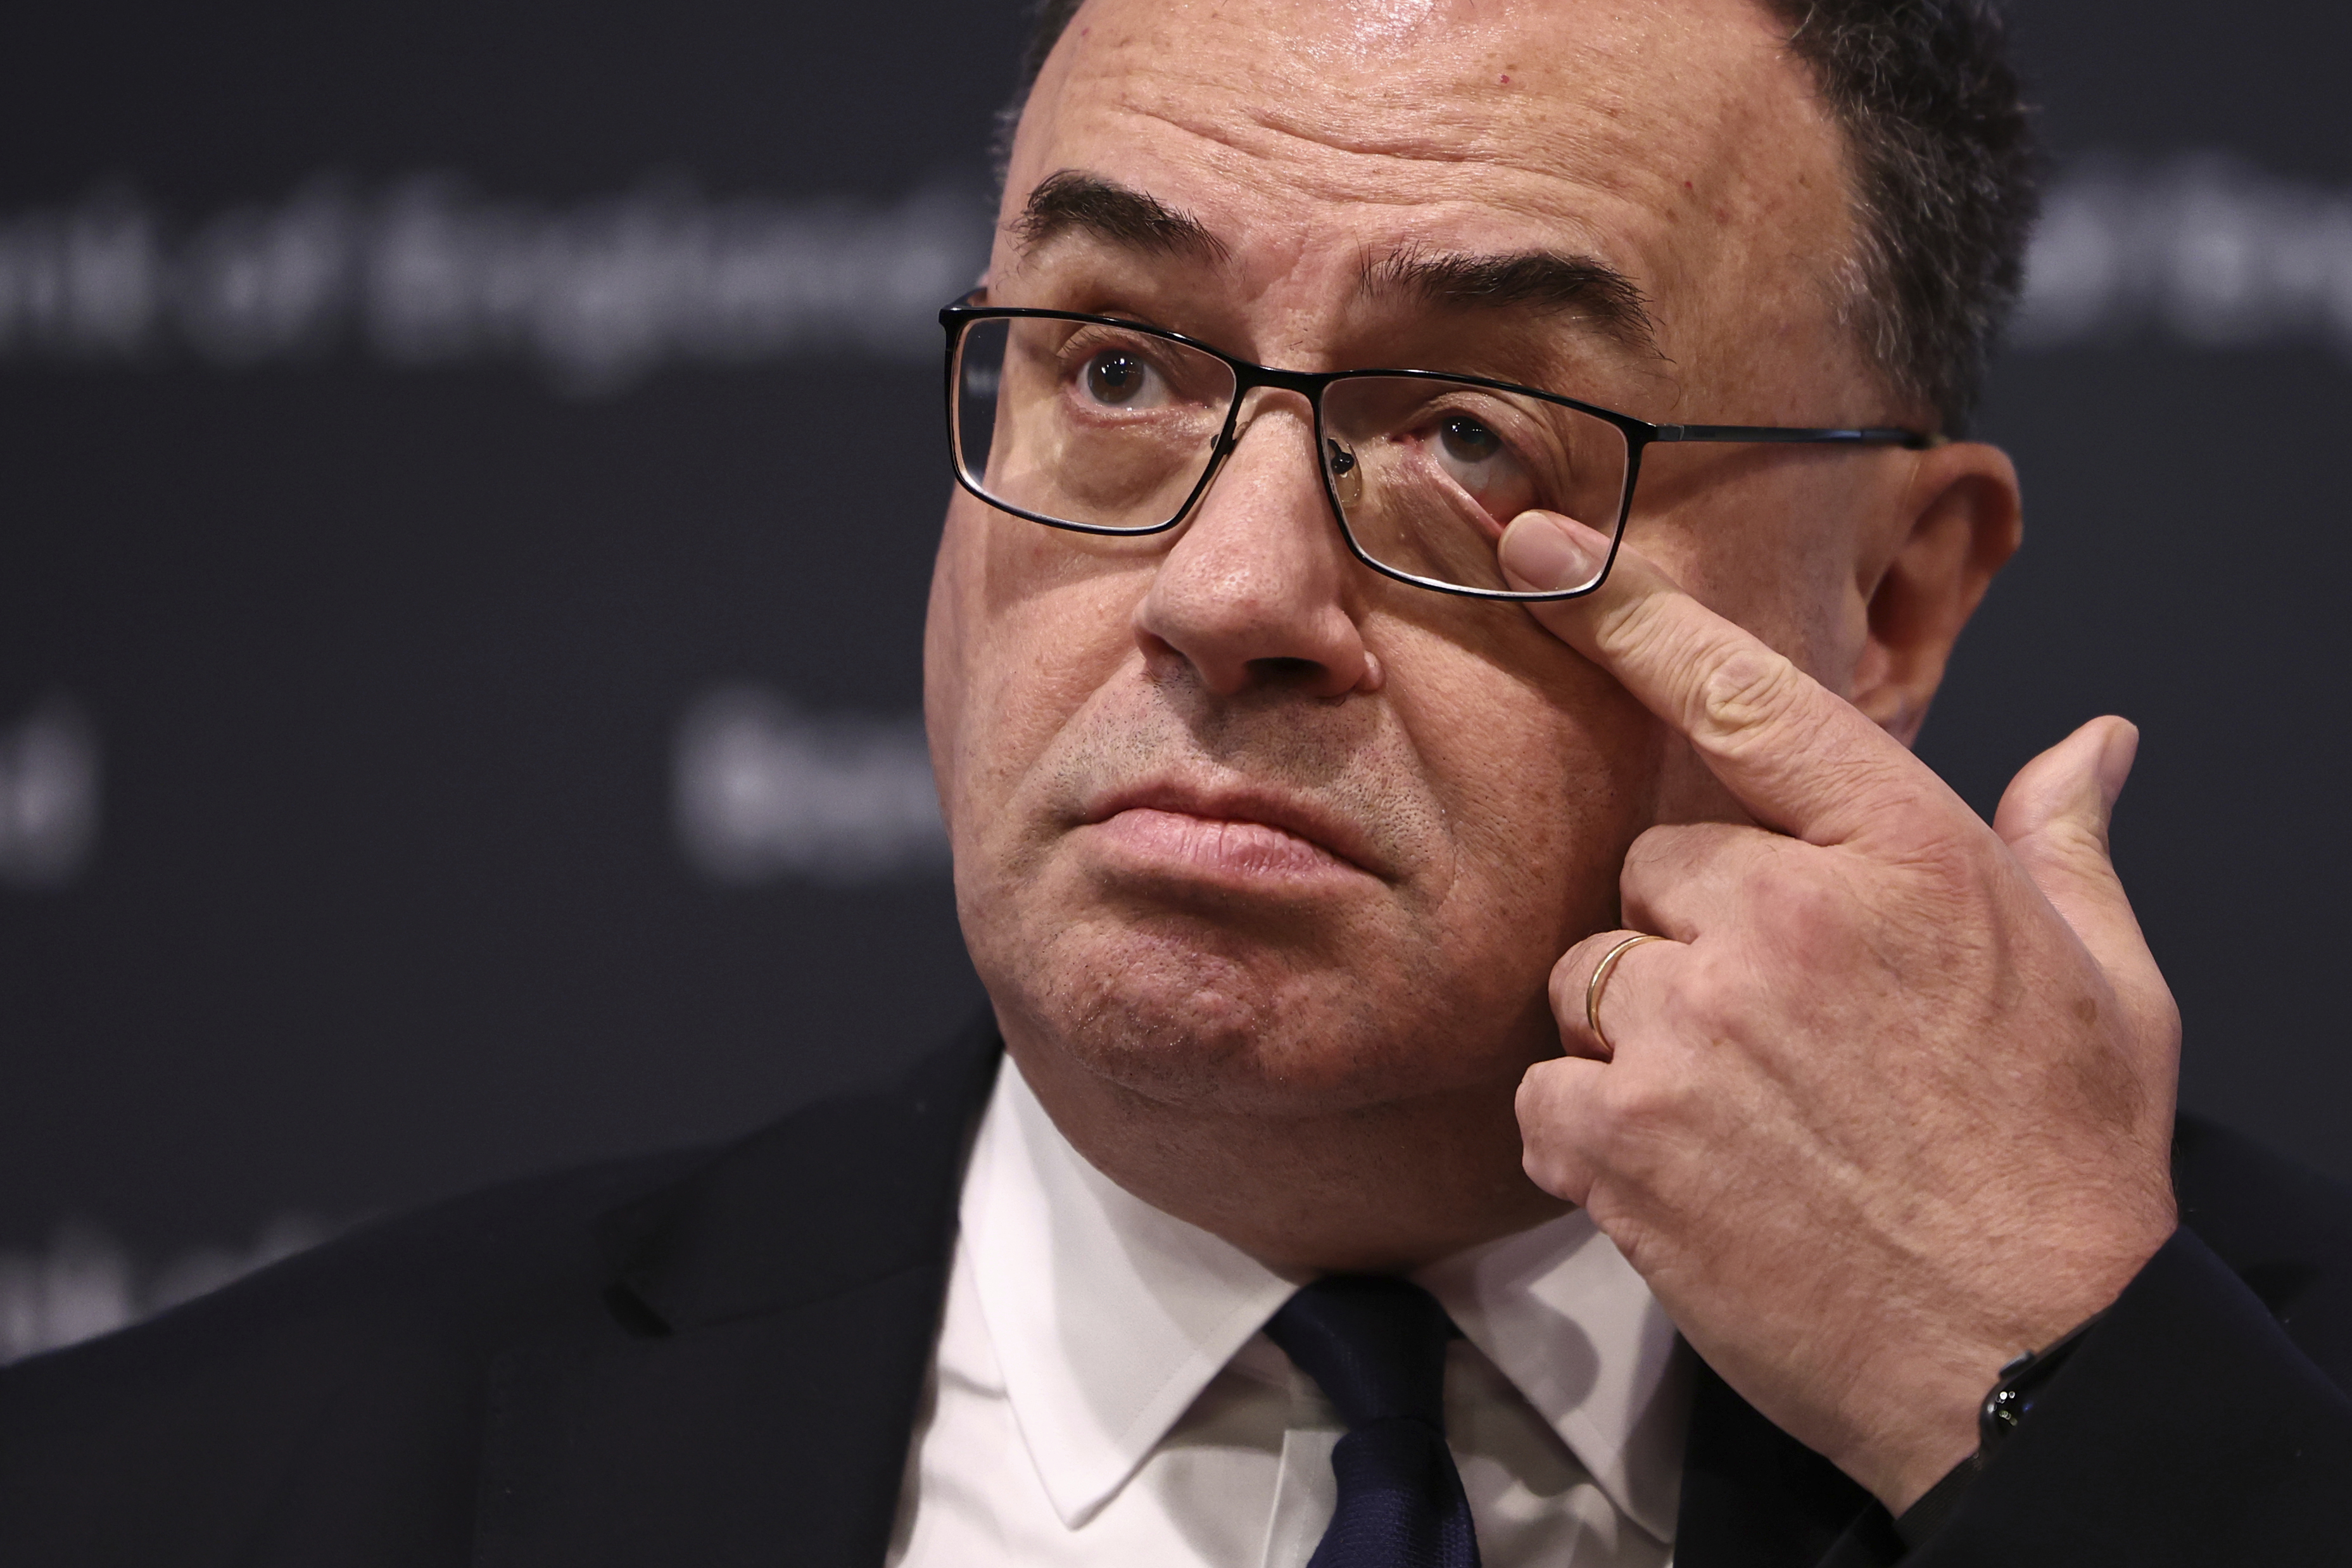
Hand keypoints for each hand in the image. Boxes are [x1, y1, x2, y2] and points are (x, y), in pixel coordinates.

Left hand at [1501, 512, 2180, 1511]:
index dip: (1626, 605)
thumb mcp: (2109, 987)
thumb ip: (2063, 843)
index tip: (1531, 532)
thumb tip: (2095, 741)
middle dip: (1694, 934)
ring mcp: (1693, 1027)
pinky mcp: (1622, 1138)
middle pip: (1653, 865)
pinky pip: (1548, 1089)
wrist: (2025, 1359)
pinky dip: (1593, 1131)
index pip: (1743, 695)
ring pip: (1591, 975)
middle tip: (1783, 1032)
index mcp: (1904, 856)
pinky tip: (1688, 1175)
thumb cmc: (2064, 1165)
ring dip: (1641, 1033)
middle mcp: (1785, 918)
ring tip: (1748, 1115)